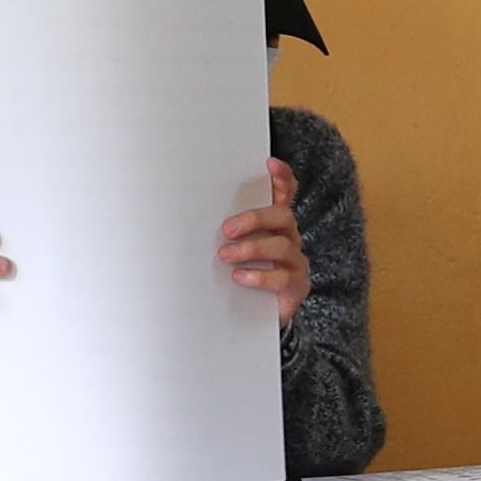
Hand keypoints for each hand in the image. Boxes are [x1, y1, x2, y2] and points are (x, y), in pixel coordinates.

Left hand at [220, 158, 307, 320]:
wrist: (251, 317)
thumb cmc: (237, 277)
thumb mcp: (227, 249)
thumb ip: (222, 234)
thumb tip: (184, 216)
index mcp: (272, 224)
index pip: (285, 193)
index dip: (282, 177)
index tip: (269, 164)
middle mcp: (288, 237)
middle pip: (282, 216)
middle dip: (254, 219)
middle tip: (226, 229)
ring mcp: (295, 261)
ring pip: (281, 245)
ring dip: (251, 249)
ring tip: (225, 256)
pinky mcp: (296, 286)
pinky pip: (283, 277)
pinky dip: (259, 276)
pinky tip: (240, 278)